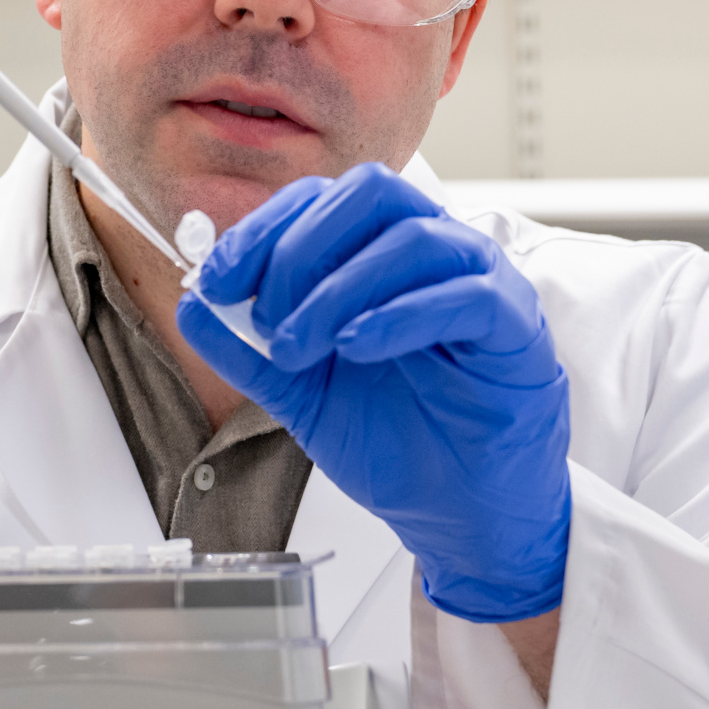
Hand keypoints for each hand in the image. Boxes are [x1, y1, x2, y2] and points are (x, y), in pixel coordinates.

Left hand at [176, 164, 572, 623]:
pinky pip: (466, 296)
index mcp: (382, 257)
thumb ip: (248, 348)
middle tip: (267, 314)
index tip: (218, 281)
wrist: (458, 514)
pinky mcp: (516, 328)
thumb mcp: (300, 392)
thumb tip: (193, 306)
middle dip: (301, 247)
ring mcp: (482, 284)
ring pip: (414, 239)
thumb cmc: (399, 441)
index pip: (322, 201)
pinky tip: (356, 348)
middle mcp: (436, 255)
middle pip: (372, 194)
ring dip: (339, 288)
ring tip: (300, 347)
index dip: (263, 230)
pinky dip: (400, 314)